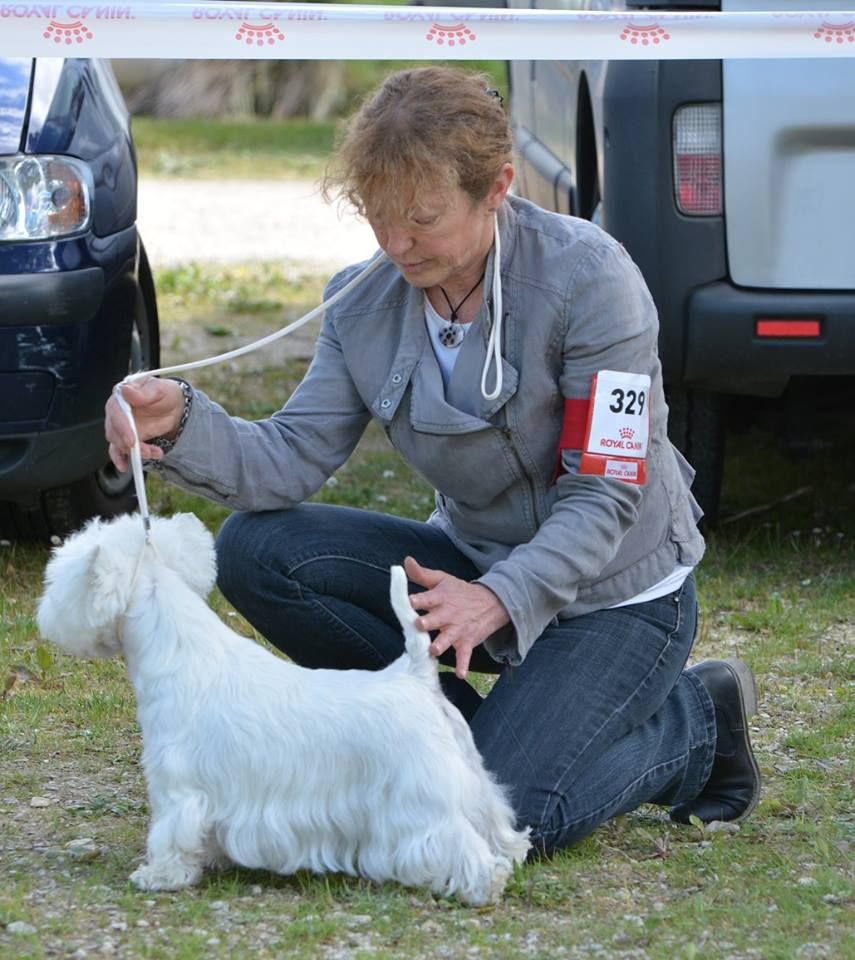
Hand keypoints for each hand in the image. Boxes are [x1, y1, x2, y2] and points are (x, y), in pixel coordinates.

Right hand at [105, 377, 184, 471]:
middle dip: (128, 444)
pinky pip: (119, 451)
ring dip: (135, 452)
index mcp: (122, 396)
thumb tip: (126, 390)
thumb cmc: (165, 394)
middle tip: (145, 451)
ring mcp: (121, 426)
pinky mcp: (127, 438)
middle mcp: (117, 412)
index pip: (115, 411)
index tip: (132, 440)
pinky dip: (121, 460)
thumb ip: (143, 392)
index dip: (122, 427)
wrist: (174, 407)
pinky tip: (126, 466)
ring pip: (118, 443)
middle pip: (114, 431)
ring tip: (153, 453)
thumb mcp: (159, 389)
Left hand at [404, 556, 509, 679]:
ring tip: (434, 650)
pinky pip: (465, 656)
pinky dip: (463, 665)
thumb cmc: (459, 591)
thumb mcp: (442, 579)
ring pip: (447, 639)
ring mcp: (457, 630)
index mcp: (440, 598)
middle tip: (419, 625)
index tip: (409, 601)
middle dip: (426, 623)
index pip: (426, 599)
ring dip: (441, 645)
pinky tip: (460, 674)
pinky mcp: (466, 642)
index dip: (418, 601)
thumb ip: (421, 574)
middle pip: (435, 620)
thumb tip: (404, 561)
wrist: (491, 602)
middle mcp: (448, 614)